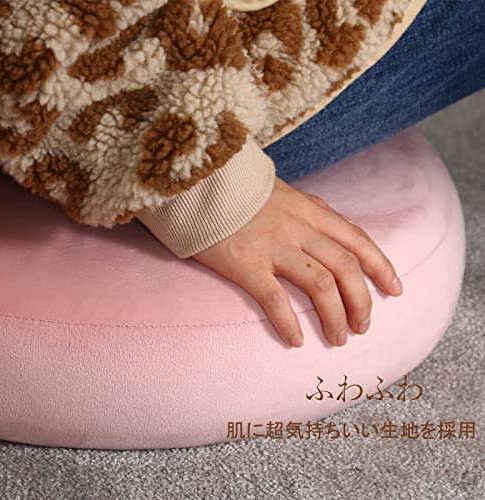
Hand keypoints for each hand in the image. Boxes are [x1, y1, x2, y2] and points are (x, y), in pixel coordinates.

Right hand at [192, 177, 402, 347]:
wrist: (200, 185)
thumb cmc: (242, 192)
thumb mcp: (287, 193)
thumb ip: (313, 211)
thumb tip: (337, 227)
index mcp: (311, 211)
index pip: (358, 241)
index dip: (381, 267)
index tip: (395, 290)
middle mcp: (298, 228)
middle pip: (345, 268)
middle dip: (362, 301)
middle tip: (364, 326)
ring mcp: (273, 246)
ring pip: (320, 285)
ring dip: (335, 317)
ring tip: (339, 338)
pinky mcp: (246, 264)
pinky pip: (275, 299)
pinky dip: (289, 323)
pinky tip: (296, 341)